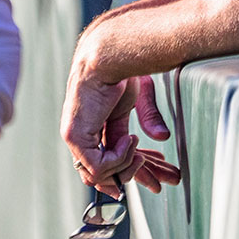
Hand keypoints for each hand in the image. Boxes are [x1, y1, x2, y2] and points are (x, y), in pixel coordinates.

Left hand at [63, 72, 179, 195]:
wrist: (110, 54)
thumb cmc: (123, 67)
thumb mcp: (141, 97)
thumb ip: (149, 117)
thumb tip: (162, 138)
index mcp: (98, 124)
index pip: (111, 157)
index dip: (131, 169)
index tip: (154, 181)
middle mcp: (85, 133)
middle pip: (108, 170)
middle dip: (136, 177)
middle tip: (159, 183)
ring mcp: (77, 138)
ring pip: (101, 174)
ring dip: (128, 167)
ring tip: (141, 151)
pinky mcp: (75, 137)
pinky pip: (98, 166)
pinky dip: (119, 159)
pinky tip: (130, 140)